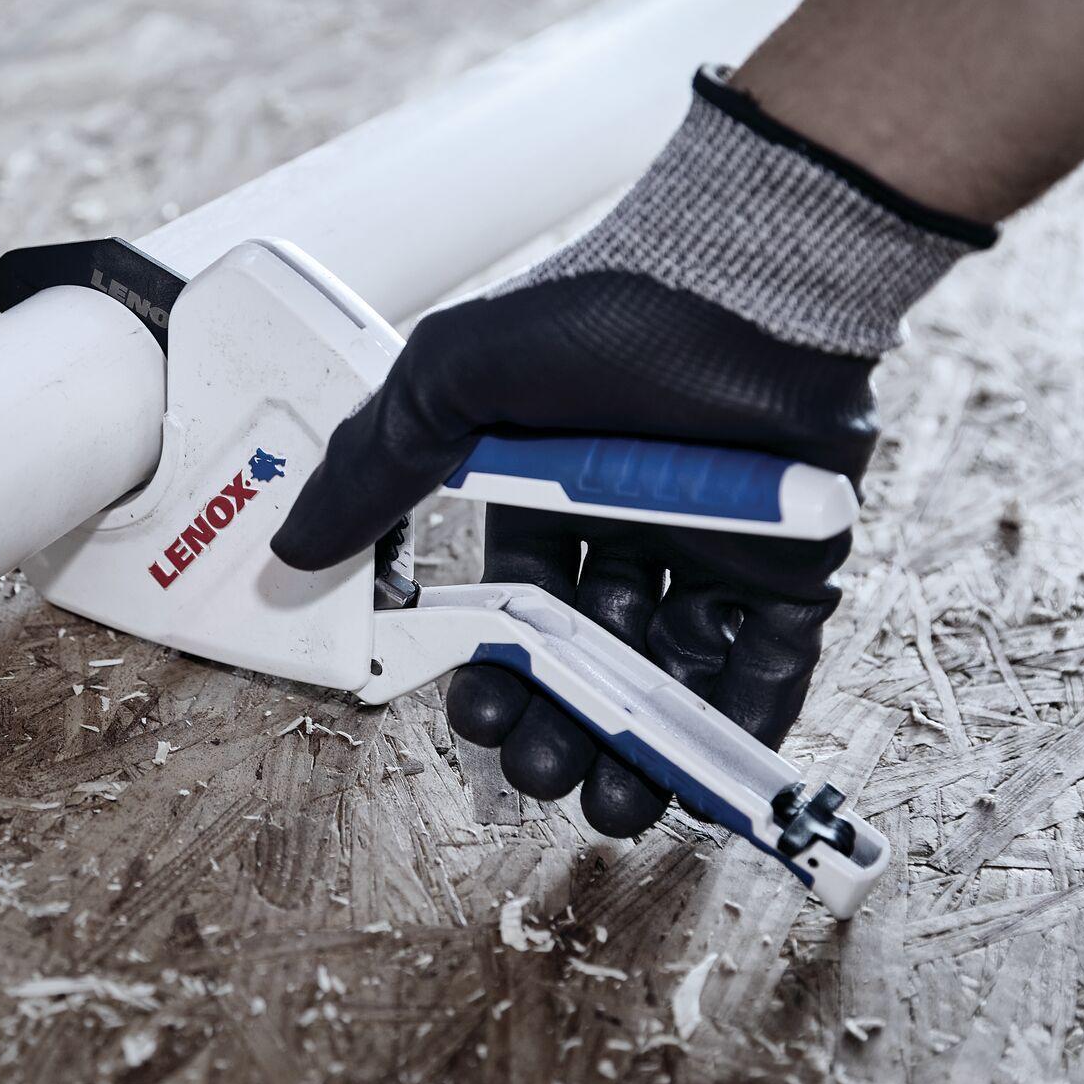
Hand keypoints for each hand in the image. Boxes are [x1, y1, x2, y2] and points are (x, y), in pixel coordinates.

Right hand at [270, 67, 991, 836]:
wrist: (748, 281)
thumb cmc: (596, 316)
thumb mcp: (449, 385)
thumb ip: (371, 471)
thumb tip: (288, 551)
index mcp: (543, 491)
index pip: (512, 608)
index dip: (494, 674)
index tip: (480, 724)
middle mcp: (628, 527)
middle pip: (587, 656)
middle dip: (561, 726)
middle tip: (543, 775)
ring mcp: (715, 549)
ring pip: (671, 676)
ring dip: (640, 746)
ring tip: (616, 802)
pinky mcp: (795, 565)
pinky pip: (769, 665)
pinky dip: (742, 722)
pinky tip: (706, 768)